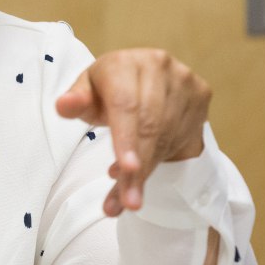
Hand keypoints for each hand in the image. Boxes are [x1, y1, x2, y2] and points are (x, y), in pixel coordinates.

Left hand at [55, 48, 210, 215]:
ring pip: (165, 136)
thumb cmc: (109, 92)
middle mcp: (157, 65)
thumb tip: (63, 105)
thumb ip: (75, 103)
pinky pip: (183, 135)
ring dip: (148, 171)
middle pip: (148, 125)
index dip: (126, 139)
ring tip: (129, 197)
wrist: (146, 82)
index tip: (126, 170)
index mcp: (123, 62)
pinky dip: (163, 160)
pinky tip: (146, 173)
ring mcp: (183, 78)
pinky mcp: (200, 92)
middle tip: (127, 202)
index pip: (125, 105)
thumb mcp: (87, 96)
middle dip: (137, 168)